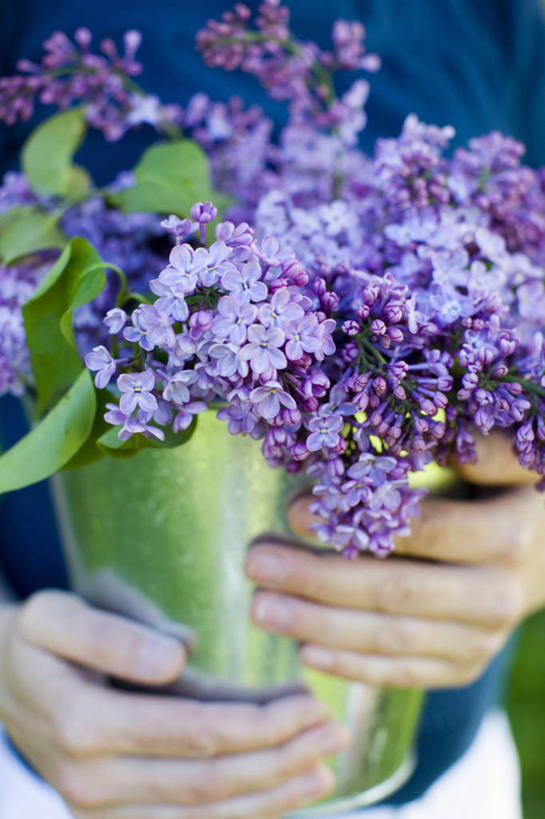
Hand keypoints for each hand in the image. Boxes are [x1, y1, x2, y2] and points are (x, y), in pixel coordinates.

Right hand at [0, 591, 346, 817]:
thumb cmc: (36, 638)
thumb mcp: (57, 615)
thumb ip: (113, 634)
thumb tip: (179, 656)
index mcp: (86, 724)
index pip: (196, 734)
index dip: (261, 724)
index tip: (310, 703)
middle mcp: (93, 781)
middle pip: (209, 781)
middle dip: (280, 760)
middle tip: (334, 733)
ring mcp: (101, 808)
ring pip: (203, 815)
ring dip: (270, 795)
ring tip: (324, 768)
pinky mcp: (112, 814)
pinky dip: (239, 814)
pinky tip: (279, 796)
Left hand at [245, 434, 544, 688]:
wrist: (544, 558)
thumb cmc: (503, 496)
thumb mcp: (504, 463)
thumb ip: (477, 447)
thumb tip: (422, 427)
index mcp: (505, 537)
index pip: (422, 531)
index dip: (357, 522)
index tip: (293, 510)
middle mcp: (495, 597)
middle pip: (396, 591)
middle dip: (318, 580)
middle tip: (255, 563)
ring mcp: (479, 641)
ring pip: (391, 638)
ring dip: (319, 626)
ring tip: (260, 608)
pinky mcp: (462, 666)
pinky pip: (402, 672)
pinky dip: (351, 664)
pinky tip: (303, 650)